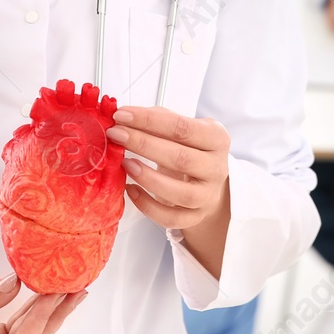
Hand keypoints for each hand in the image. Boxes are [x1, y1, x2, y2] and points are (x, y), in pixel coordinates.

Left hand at [106, 106, 231, 276]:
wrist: (206, 182)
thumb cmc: (190, 150)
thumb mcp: (183, 130)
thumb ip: (159, 119)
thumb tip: (127, 116)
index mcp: (216, 139)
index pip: (183, 127)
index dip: (150, 121)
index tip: (122, 115)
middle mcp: (216, 168)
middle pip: (181, 158)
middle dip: (143, 144)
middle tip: (116, 134)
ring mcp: (207, 195)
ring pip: (180, 192)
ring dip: (147, 177)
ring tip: (124, 163)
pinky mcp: (195, 217)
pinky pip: (170, 217)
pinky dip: (147, 205)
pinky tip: (131, 190)